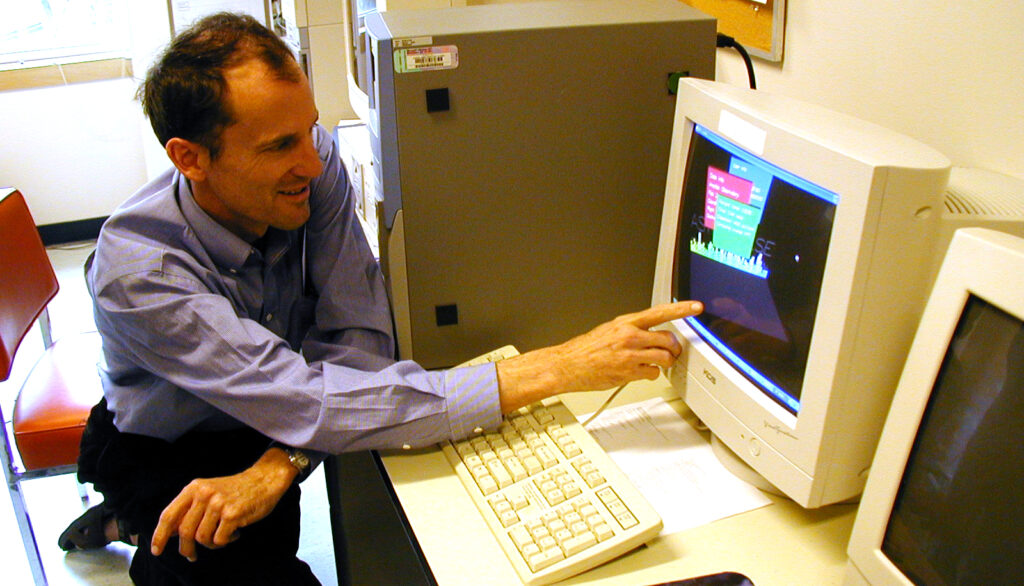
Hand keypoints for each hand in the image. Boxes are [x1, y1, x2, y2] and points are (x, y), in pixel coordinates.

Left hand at [149, 448, 297, 560]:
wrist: (264, 480)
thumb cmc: (235, 490)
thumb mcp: (208, 492)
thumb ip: (190, 509)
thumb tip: (171, 533)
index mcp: (194, 488)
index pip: (169, 515)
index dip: (159, 535)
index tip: (156, 550)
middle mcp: (204, 494)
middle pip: (184, 531)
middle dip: (186, 549)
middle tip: (191, 556)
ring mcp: (218, 504)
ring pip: (202, 538)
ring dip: (211, 544)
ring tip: (222, 536)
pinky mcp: (233, 514)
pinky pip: (219, 540)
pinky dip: (226, 541)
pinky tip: (234, 533)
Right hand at [496, 301, 702, 410]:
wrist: (568, 365)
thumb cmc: (586, 350)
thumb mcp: (609, 331)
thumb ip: (631, 331)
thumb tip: (650, 336)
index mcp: (625, 322)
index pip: (660, 312)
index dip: (681, 309)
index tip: (696, 307)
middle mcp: (630, 335)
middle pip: (668, 339)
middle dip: (673, 348)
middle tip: (670, 353)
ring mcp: (630, 354)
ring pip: (665, 358)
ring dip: (664, 363)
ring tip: (654, 364)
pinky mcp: (629, 371)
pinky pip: (653, 373)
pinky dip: (651, 375)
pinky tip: (640, 373)